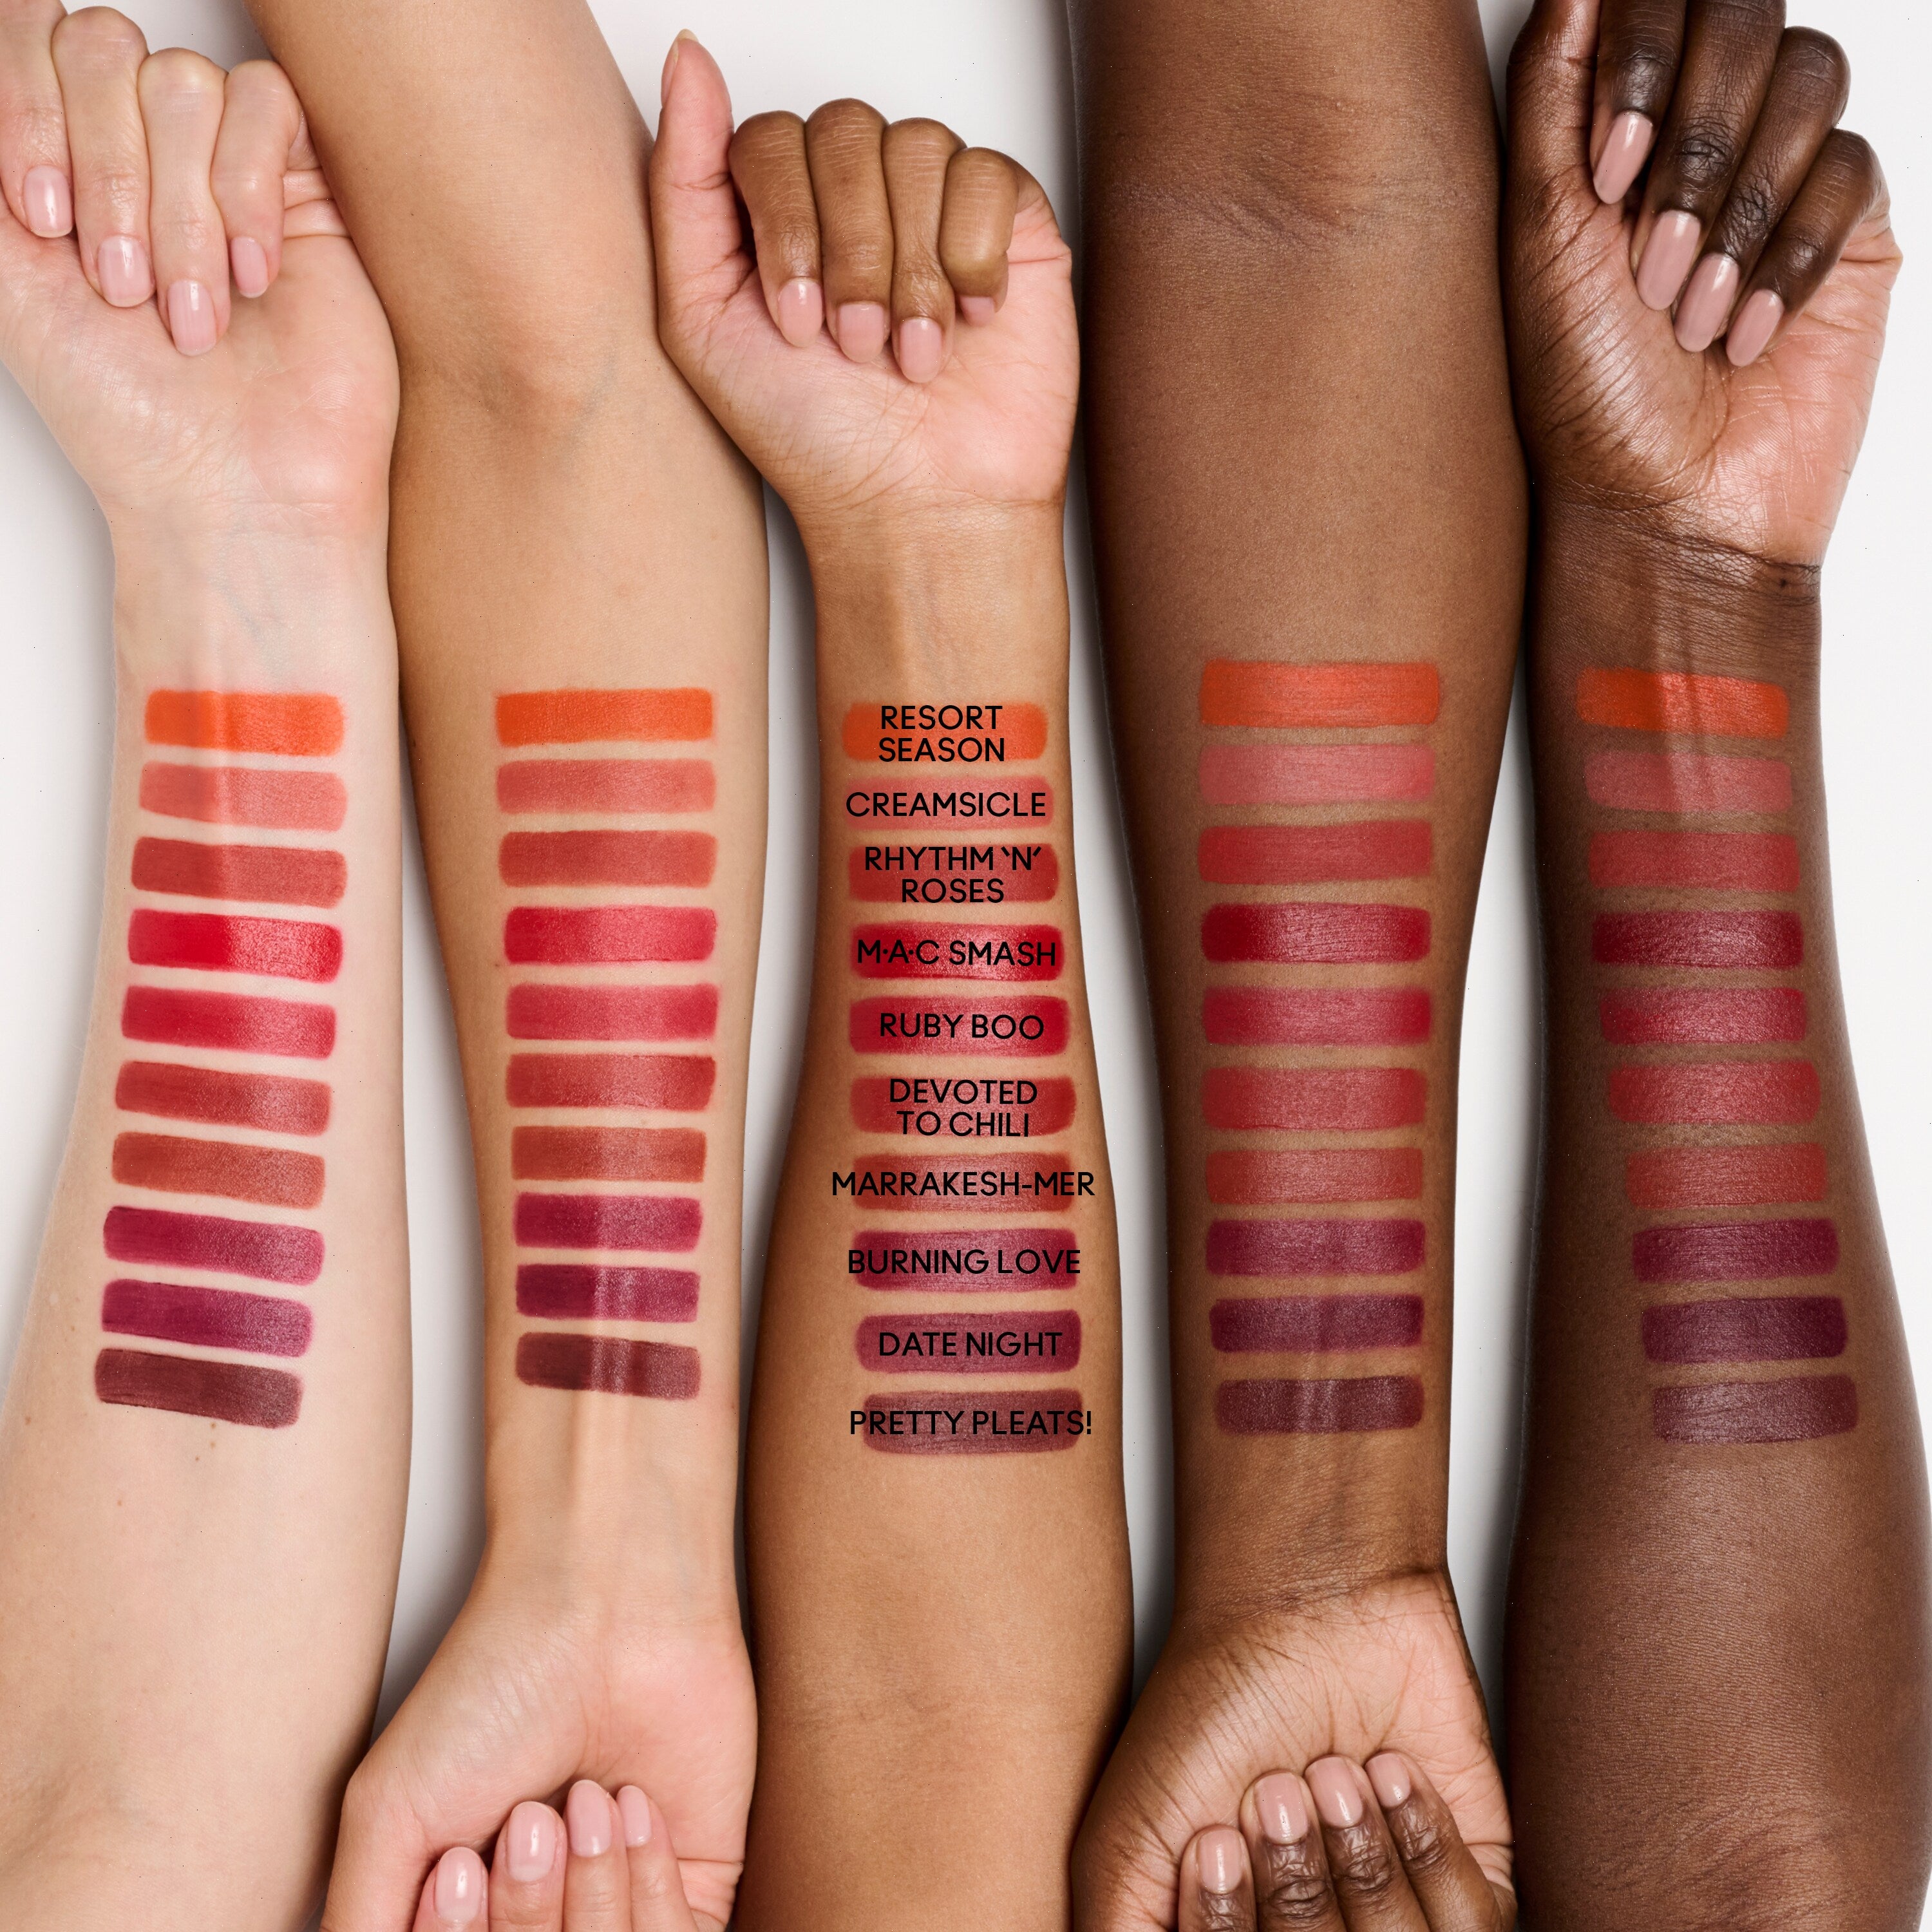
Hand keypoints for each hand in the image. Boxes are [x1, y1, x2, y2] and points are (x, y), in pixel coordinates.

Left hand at [0, 2, 393, 534]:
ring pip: (183, 85)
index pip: (26, 37)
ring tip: (194, 309)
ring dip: (180, 211)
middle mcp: (133, 152)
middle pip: (102, 48)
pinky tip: (255, 275)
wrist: (236, 491)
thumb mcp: (5, 278)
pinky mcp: (302, 188)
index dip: (27, 107)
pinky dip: (248, 191)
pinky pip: (265, 107)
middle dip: (108, 173)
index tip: (43, 218)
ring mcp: (221, 166)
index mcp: (52, 160)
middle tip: (122, 285)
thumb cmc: (126, 415)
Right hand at [322, 1553, 753, 1931]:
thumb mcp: (390, 1814)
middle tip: (526, 1815)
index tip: (458, 1864)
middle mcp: (539, 1922)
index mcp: (467, 1914)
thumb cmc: (496, 1684)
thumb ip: (365, 1927)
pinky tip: (632, 1804)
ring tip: (581, 1796)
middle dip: (524, 1911)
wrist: (609, 1610)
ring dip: (585, 1889)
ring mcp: (617, 1912)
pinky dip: (647, 1885)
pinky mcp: (696, 1891)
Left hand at [647, 33, 1076, 538]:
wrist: (918, 509)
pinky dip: (971, 259)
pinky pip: (985, 176)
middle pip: (843, 131)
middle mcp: (854, 198)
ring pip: (915, 148)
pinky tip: (968, 321)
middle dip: (848, 252)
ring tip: (910, 351)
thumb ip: (682, 183)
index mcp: (778, 213)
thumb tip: (688, 54)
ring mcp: (932, 206)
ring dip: (908, 268)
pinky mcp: (1008, 225)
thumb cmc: (814, 438)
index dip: (784, 225)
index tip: (794, 323)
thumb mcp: (702, 321)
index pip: (769, 137)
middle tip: (853, 344)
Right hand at [1074, 1576, 1512, 1930]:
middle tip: (1273, 1790)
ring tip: (1328, 1770)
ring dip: (1355, 1855)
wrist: (1311, 1610)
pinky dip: (1421, 1839)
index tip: (1211, 1844)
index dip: (1228, 1926)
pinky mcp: (1475, 1885)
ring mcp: (1398, 1921)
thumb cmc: (1213, 1708)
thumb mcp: (1127, 1846)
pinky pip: (1474, 1927)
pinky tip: (1388, 1770)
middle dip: (1292, 1885)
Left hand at [1505, 0, 1896, 564]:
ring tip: (1688, 314)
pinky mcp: (1849, 229)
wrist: (1663, 507)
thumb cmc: (1586, 397)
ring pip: (1808, 79)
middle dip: (1697, 143)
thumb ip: (1556, 97)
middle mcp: (1702, 137)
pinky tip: (1745, 334)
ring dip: (1740, 207)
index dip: (1643, 57)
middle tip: (1650, 262)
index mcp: (1615, 129)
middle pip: (1745, 15)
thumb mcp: (1538, 240)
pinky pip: (1852, 169)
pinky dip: (1790, 258)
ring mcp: (1782, 176)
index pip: (1659, 0)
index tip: (1609, 169)